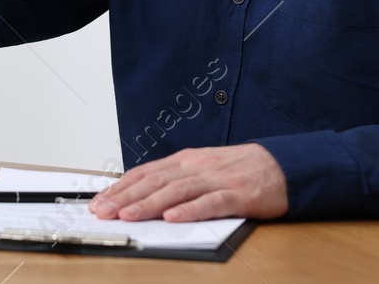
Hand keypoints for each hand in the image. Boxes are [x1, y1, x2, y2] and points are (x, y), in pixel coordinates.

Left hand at [88, 144, 287, 221]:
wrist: (279, 165)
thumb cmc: (237, 171)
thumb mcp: (201, 170)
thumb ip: (175, 181)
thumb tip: (142, 198)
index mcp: (184, 161)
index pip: (144, 173)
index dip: (120, 187)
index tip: (99, 200)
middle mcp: (195, 167)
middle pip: (154, 181)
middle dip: (124, 197)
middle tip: (102, 211)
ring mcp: (216, 180)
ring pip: (176, 191)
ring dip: (148, 204)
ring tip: (127, 215)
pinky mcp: (237, 195)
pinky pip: (211, 203)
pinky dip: (190, 210)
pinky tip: (172, 218)